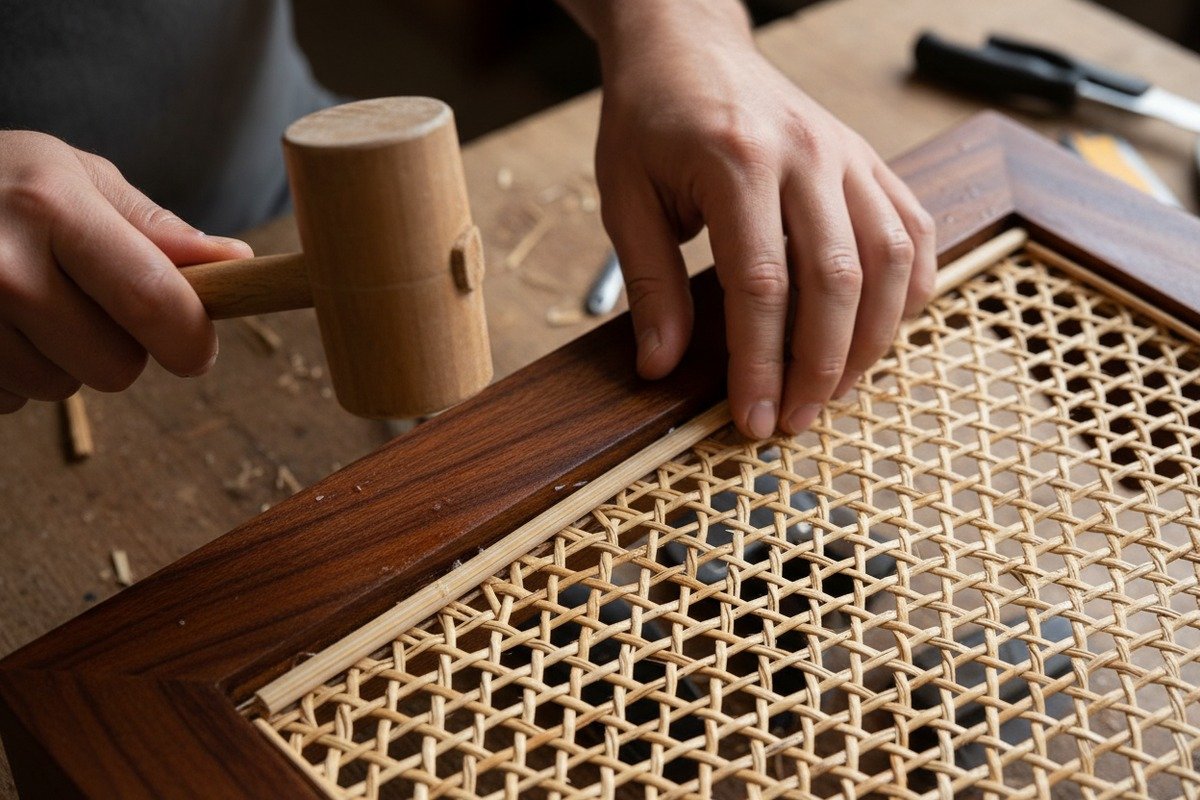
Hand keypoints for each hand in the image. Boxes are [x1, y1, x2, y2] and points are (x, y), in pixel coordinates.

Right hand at [0, 131, 251, 412]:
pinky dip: (15, 371)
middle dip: (120, 346)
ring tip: (28, 303)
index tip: (196, 347)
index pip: (155, 305)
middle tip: (88, 300)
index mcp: (51, 211)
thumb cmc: (1, 181)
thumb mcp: (77, 178)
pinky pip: (11, 399)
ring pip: (62, 389)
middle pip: (115, 367)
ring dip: (63, 359)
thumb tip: (238, 264)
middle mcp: (1, 268)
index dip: (191, 340)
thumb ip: (157, 231)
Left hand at [573, 1, 935, 437]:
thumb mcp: (625, 196)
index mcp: (736, 162)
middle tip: (795, 420)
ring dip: (872, 339)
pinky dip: (911, 288)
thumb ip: (648, 283)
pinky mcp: (867, 158)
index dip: (760, 363)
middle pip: (837, 280)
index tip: (751, 419)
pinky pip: (914, 228)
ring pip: (892, 258)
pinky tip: (882, 330)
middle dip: (820, 366)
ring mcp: (846, 153)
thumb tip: (660, 366)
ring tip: (837, 390)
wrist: (690, 46)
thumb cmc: (651, 119)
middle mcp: (805, 155)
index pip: (760, 284)